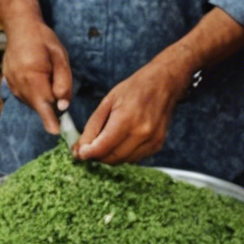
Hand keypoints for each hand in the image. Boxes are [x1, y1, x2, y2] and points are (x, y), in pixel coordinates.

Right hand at [3, 16, 73, 136]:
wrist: (20, 28)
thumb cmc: (43, 40)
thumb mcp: (60, 57)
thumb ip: (64, 81)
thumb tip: (63, 105)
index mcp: (32, 76)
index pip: (44, 103)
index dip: (51, 119)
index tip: (56, 132)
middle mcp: (19, 84)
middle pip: (38, 105)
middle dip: (51, 106)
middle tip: (59, 93)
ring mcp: (12, 85)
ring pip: (32, 102)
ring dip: (43, 98)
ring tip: (46, 74)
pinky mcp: (10, 85)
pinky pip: (26, 96)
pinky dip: (35, 94)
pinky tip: (38, 78)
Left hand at [75, 52, 192, 164]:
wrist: (163, 83)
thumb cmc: (134, 89)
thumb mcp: (107, 102)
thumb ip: (93, 127)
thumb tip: (80, 149)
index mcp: (126, 119)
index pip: (102, 147)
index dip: (87, 153)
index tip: (79, 152)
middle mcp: (142, 132)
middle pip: (112, 157)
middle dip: (97, 156)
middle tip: (88, 148)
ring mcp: (152, 140)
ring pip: (123, 161)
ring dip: (110, 156)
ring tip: (104, 142)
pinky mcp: (158, 144)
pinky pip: (135, 158)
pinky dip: (124, 154)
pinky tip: (121, 141)